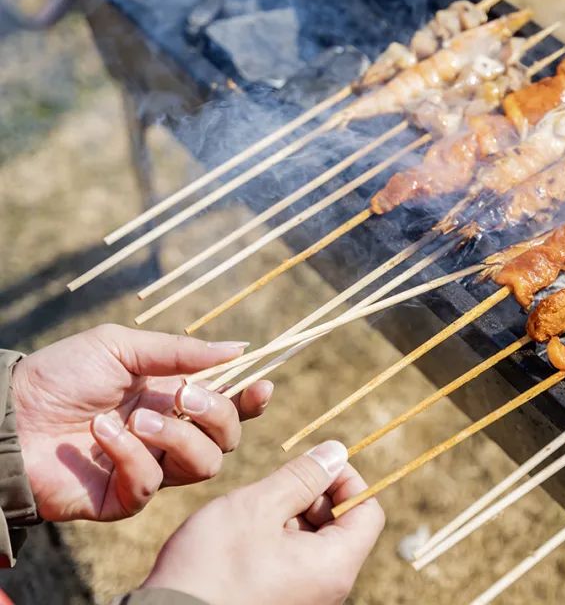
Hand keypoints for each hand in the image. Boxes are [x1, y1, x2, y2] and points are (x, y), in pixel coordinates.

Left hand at [12, 324, 272, 521]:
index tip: (261, 387)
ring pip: (203, 466)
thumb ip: (181, 352)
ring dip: (176, 436)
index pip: (230, 406)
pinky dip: (131, 455)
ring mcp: (149, 467)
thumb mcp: (122, 348)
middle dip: (216, 415)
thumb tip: (240, 348)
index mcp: (174, 399)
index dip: (251, 401)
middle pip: (228, 439)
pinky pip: (152, 484)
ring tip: (134, 419)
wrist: (9, 414)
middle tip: (182, 396)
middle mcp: (170, 435)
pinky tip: (103, 433)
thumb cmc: (61, 375)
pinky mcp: (123, 497)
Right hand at [141, 441, 384, 604]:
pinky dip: (276, 539)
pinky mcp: (281, 601)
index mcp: (335, 566)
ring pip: (315, 542)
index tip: (313, 466)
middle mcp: (329, 587)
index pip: (368, 511)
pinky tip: (243, 536)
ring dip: (290, 517)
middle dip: (313, 497)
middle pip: (343, 526)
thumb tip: (336, 452)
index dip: (347, 480)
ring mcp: (305, 597)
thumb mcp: (259, 506)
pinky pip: (294, 561)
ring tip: (251, 516)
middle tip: (273, 490)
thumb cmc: (212, 566)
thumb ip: (302, 477)